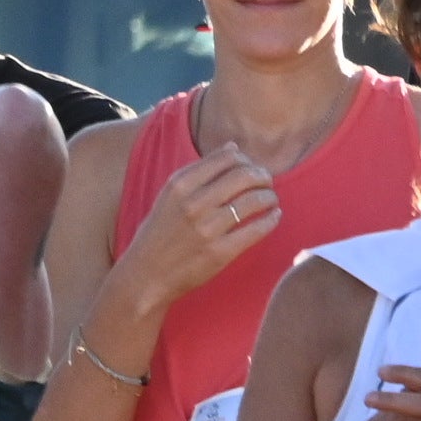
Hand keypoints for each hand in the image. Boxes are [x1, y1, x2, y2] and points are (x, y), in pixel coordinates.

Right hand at [109, 145, 285, 315]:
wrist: (147, 274)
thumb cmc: (160, 232)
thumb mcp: (170, 196)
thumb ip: (200, 171)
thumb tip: (233, 147)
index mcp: (179, 185)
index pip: (226, 158)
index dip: (246, 160)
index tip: (251, 168)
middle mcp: (193, 203)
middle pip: (244, 176)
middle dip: (262, 176)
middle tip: (267, 182)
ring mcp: (207, 229)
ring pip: (254, 200)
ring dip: (270, 197)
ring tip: (271, 200)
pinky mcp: (220, 253)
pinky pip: (256, 229)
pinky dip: (271, 219)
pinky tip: (274, 216)